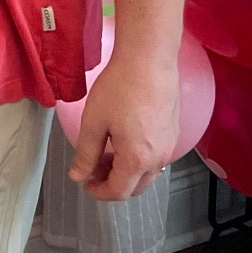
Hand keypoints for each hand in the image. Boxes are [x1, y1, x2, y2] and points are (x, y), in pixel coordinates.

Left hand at [69, 47, 178, 201]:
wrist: (149, 60)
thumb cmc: (121, 87)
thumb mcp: (94, 122)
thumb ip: (85, 154)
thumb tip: (79, 175)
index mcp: (138, 160)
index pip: (118, 192)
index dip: (98, 192)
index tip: (85, 182)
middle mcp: (159, 158)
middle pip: (135, 187)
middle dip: (111, 183)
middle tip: (92, 167)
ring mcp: (169, 146)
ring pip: (147, 173)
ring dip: (125, 171)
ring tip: (105, 151)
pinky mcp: (173, 133)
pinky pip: (156, 157)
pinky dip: (138, 158)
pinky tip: (123, 139)